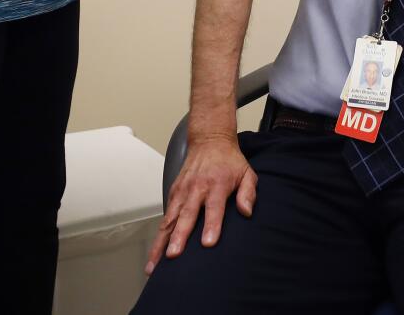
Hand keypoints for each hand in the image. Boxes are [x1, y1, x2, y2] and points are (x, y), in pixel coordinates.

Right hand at [145, 135, 256, 274]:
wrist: (210, 140)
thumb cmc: (229, 161)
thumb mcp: (247, 173)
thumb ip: (248, 193)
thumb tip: (247, 211)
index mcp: (217, 185)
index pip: (214, 208)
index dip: (211, 225)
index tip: (207, 243)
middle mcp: (196, 188)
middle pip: (187, 215)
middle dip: (179, 237)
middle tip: (173, 255)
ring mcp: (182, 191)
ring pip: (170, 219)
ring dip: (162, 241)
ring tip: (155, 262)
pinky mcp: (173, 192)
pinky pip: (166, 215)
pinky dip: (159, 234)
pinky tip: (155, 251)